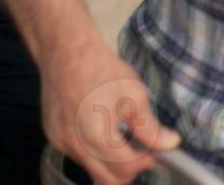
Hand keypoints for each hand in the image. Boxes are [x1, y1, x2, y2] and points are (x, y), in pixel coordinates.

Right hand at [40, 39, 179, 184]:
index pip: (127, 170)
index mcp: (98, 137)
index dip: (146, 162)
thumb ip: (150, 126)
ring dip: (109, 161)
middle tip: (140, 152)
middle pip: (107, 180)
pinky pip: (77, 155)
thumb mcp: (134, 94)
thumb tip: (170, 144)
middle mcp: (76, 146)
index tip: (154, 151)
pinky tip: (101, 127)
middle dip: (128, 171)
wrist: (66, 52)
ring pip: (91, 169)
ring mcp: (61, 143)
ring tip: (120, 135)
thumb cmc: (101, 69)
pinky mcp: (53, 137)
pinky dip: (93, 150)